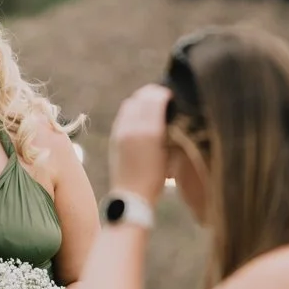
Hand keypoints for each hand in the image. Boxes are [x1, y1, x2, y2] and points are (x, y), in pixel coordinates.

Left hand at [107, 83, 171, 203]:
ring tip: (151, 104)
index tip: (172, 95)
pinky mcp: (114, 137)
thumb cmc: (157, 178)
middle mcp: (133, 127)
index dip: (165, 93)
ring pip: (130, 103)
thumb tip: (173, 113)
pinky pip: (123, 114)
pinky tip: (140, 116)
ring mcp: (121, 131)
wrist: (132, 195)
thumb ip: (172, 130)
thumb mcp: (171, 154)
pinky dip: (132, 109)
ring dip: (141, 99)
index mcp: (150, 131)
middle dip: (153, 93)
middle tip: (163, 97)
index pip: (155, 98)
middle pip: (141, 97)